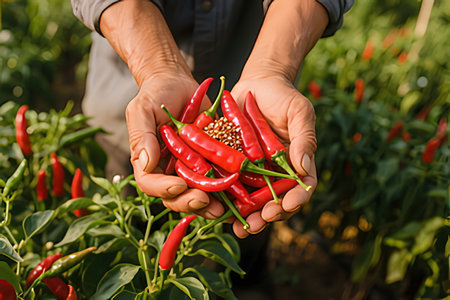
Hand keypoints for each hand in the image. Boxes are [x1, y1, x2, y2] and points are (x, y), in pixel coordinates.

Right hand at [126, 72, 224, 218]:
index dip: (164, 189)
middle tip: (204, 201)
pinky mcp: (209, 163)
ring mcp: (190, 169)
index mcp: (148, 162)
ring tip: (223, 208)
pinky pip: (217, 181)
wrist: (178, 83)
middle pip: (175, 196)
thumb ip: (141, 137)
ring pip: (197, 195)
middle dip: (190, 202)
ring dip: (209, 205)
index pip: (151, 184)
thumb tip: (145, 164)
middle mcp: (168, 170)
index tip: (179, 185)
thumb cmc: (156, 94)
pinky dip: (226, 191)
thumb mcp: (143, 111)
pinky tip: (237, 196)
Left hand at [230, 74, 317, 237]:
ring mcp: (253, 171)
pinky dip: (224, 198)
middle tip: (256, 224)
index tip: (287, 206)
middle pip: (274, 201)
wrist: (256, 84)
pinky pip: (228, 184)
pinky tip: (217, 207)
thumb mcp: (299, 113)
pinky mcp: (232, 165)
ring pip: (250, 200)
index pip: (300, 188)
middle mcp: (274, 172)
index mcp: (295, 163)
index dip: (295, 200)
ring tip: (238, 226)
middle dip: (265, 216)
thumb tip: (304, 168)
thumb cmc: (283, 96)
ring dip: (245, 216)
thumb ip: (304, 139)